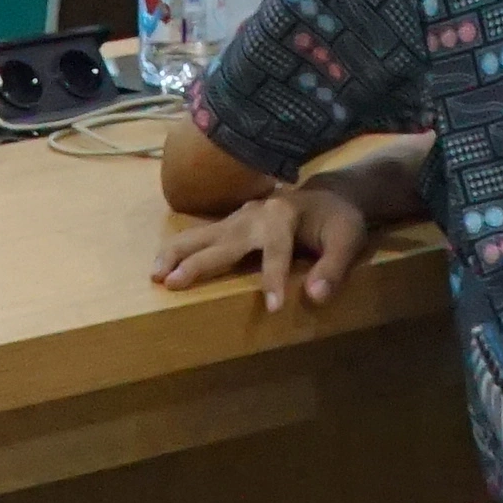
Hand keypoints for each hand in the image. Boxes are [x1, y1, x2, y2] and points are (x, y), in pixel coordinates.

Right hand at [154, 184, 376, 313]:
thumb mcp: (348, 240)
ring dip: (177, 253)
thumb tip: (315, 296)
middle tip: (172, 283)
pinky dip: (180, 249)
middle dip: (198, 262)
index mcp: (284, 217)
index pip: (277, 251)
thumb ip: (334, 268)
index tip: (273, 307)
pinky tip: (162, 265)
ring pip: (202, 235)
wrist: (329, 195)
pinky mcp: (232, 224)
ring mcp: (240, 218)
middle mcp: (256, 215)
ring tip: (154, 274)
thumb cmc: (339, 220)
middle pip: (223, 240)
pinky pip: (202, 236)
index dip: (274, 278)